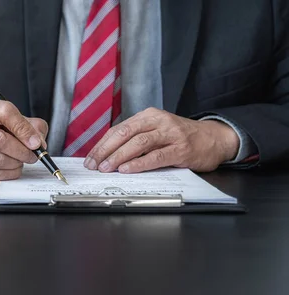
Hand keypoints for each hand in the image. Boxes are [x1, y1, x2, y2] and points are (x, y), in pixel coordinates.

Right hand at [0, 98, 47, 180]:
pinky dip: (8, 174)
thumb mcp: (13, 118)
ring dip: (16, 164)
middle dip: (21, 151)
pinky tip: (12, 168)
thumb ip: (30, 126)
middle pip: (0, 141)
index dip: (24, 130)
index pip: (6, 113)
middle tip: (32, 156)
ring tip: (21, 160)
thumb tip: (39, 144)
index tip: (36, 143)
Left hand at [84, 108, 239, 172]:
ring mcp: (171, 134)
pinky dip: (139, 163)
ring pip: (139, 143)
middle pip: (125, 133)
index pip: (119, 129)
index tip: (90, 158)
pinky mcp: (181, 149)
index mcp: (148, 115)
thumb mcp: (157, 130)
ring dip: (119, 156)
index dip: (102, 144)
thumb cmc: (180, 137)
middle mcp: (158, 121)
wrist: (215, 138)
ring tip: (106, 168)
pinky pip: (156, 156)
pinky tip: (127, 169)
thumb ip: (136, 138)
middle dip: (105, 150)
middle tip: (93, 164)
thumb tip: (107, 155)